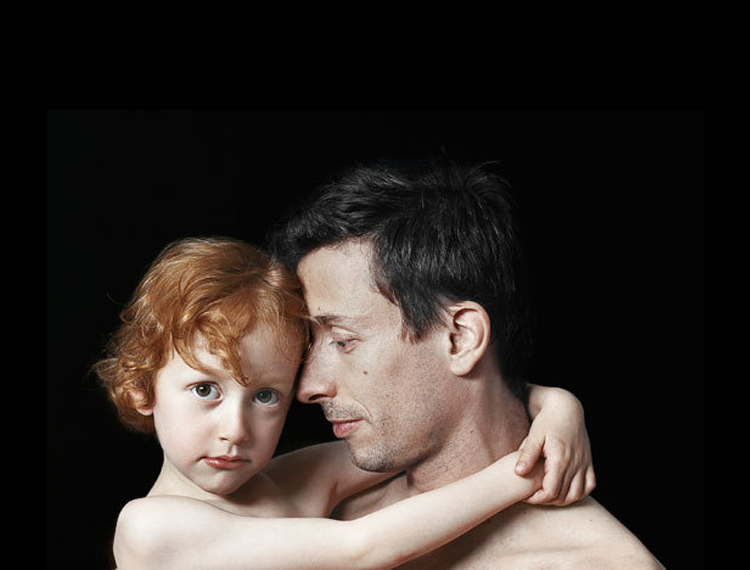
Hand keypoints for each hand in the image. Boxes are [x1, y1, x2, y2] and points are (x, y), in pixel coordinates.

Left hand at [514, 388, 595, 504]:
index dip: (536, 499)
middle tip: (532, 495)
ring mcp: (584, 464)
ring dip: (561, 499)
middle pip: (562, 496)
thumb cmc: (547, 420)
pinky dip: (578, 493)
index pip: (550, 491)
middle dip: (545, 500)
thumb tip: (518, 473)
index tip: (525, 496)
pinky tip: (566, 490)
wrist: (566, 408)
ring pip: (576, 494)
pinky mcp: (589, 462)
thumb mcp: (534, 435)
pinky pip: (589, 485)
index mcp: (560, 459)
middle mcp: (575, 464)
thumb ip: (527, 455)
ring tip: (546, 494)